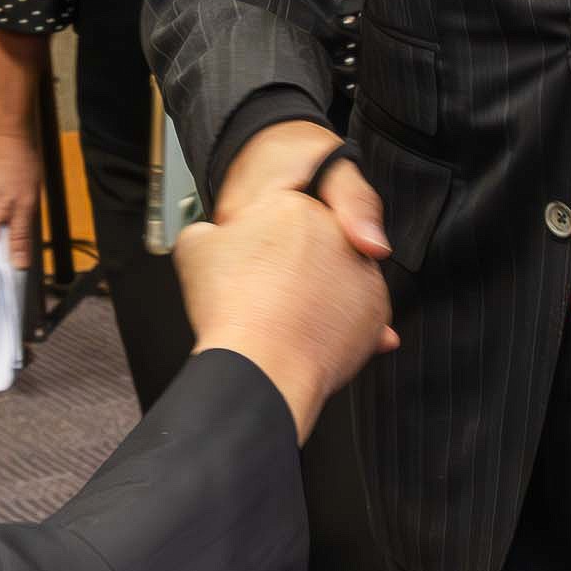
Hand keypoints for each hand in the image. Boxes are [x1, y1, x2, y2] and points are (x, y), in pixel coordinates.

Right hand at [0, 124, 47, 274]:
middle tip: (26, 223)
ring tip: (21, 207)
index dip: (5, 263)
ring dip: (8, 227)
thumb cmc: (18, 168)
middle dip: (9, 241)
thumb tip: (19, 263)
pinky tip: (14, 202)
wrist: (8, 140)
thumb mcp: (26, 207)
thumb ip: (20, 238)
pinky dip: (4, 217)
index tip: (20, 266)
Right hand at [174, 165, 395, 433]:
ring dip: (319, 295)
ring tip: (288, 320)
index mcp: (292, 206)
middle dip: (296, 267)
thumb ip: (211, 232)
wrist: (264, 364)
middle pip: (314, 245)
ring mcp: (361, 270)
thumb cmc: (233, 308)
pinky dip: (339, 325)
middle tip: (268, 293)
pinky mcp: (376, 308)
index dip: (264, 245)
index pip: (282, 216)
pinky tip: (309, 337)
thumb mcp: (194, 249)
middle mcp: (335, 231)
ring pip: (338, 278)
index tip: (254, 267)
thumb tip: (215, 238)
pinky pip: (358, 312)